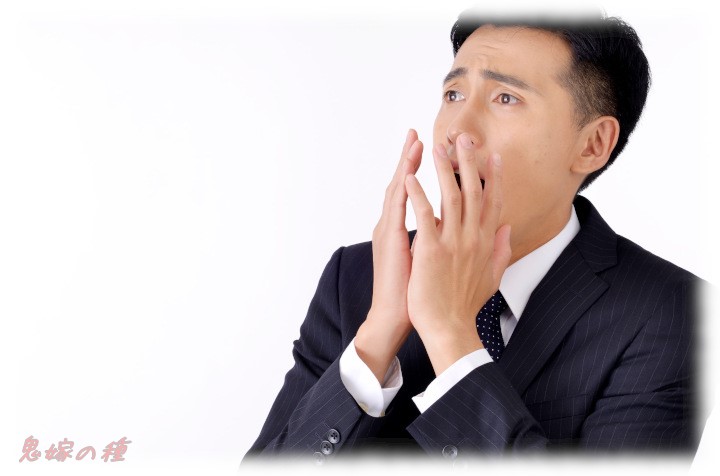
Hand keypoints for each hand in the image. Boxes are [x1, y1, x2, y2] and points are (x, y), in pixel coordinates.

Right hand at [354, 129, 422, 382]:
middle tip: (417, 134)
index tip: (437, 152)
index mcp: (407, 229)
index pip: (417, 193)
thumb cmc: (417, 294)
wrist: (396, 317)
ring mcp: (389, 231)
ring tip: (413, 143)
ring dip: (405, 165)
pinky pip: (395, 211)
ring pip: (397, 190)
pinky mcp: (389, 241)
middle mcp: (393, 225)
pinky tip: (406, 174)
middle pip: (403, 184)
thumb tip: (460, 228)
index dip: (426, 172)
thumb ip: (444, 241)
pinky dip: (401, 191)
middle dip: (410, 158)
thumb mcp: (433, 261)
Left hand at [405, 133, 511, 375]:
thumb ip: (501, 251)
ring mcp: (453, 243)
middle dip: (469, 163)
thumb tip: (506, 230)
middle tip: (464, 139)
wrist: (449, 328)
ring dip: (443, 170)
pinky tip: (410, 177)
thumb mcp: (492, 277)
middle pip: (473, 192)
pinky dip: (417, 194)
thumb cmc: (465, 305)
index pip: (493, 203)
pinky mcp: (431, 250)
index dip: (494, 178)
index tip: (494, 157)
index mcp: (485, 243)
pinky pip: (424, 215)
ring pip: (450, 196)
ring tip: (435, 148)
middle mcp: (472, 238)